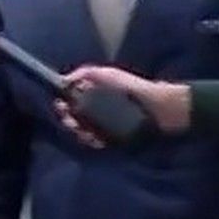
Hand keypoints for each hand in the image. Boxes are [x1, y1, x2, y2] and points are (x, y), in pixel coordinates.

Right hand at [55, 66, 191, 148]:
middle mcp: (98, 115)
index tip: (59, 105)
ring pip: (84, 134)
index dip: (63, 106)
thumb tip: (64, 79)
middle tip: (69, 120)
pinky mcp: (113, 142)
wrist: (158, 107)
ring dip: (79, 133)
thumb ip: (87, 73)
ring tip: (80, 129)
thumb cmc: (134, 87)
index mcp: (94, 98)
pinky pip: (97, 144)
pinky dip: (92, 142)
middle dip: (69, 121)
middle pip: (75, 121)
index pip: (71, 105)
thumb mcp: (109, 74)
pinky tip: (92, 138)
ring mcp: (105, 129)